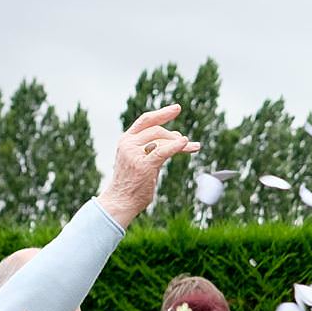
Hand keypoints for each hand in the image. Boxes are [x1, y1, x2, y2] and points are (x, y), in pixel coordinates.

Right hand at [94, 105, 199, 226]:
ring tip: (191, 146)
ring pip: (161, 140)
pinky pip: (162, 151)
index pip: (145, 120)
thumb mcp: (142, 160)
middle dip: (173, 135)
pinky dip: (176, 147)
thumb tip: (177, 138)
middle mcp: (128, 144)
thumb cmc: (133, 184)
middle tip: (186, 142)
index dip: (162, 113)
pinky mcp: (144, 165)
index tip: (176, 108)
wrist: (121, 201)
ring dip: (178, 142)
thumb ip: (155, 149)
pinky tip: (186, 143)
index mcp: (126, 140)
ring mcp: (135, 154)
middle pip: (157, 130)